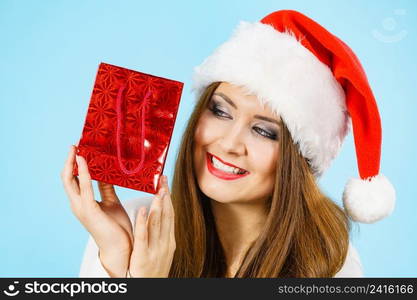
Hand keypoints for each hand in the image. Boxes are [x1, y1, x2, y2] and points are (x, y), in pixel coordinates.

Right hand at [61, 145, 132, 276]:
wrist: (121, 247)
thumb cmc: (116, 227)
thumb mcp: (111, 202)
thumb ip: (105, 189)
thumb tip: (104, 173)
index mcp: (82, 202)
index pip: (73, 180)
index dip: (73, 165)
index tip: (78, 150)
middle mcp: (77, 204)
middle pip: (67, 178)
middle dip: (68, 161)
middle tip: (73, 145)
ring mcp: (81, 207)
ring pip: (70, 181)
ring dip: (72, 163)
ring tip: (76, 149)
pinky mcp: (89, 210)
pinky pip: (84, 187)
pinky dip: (84, 173)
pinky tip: (85, 162)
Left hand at [128, 175, 175, 276]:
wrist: (149, 289)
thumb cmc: (153, 269)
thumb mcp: (162, 250)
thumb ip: (161, 233)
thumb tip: (159, 214)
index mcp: (170, 241)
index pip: (170, 215)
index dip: (169, 198)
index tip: (166, 183)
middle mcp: (165, 243)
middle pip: (166, 215)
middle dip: (165, 196)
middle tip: (163, 179)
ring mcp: (155, 250)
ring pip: (157, 223)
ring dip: (158, 205)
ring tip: (157, 189)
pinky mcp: (142, 256)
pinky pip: (143, 236)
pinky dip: (143, 222)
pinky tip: (142, 209)